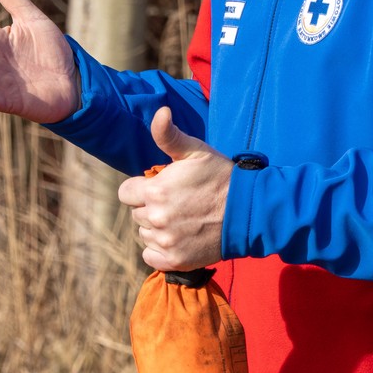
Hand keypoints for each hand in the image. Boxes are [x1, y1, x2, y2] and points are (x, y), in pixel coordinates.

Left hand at [116, 108, 230, 271]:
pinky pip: (150, 256)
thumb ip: (169, 135)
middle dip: (151, 207)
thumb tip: (160, 112)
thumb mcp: (196, 151)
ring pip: (145, 235)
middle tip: (178, 202)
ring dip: (157, 228)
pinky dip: (160, 250)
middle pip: (137, 214)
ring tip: (182, 219)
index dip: (141, 188)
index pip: (126, 193)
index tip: (160, 188)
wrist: (247, 211)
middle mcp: (156, 219)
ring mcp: (166, 242)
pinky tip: (179, 237)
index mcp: (155, 191)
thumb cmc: (220, 177)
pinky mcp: (175, 260)